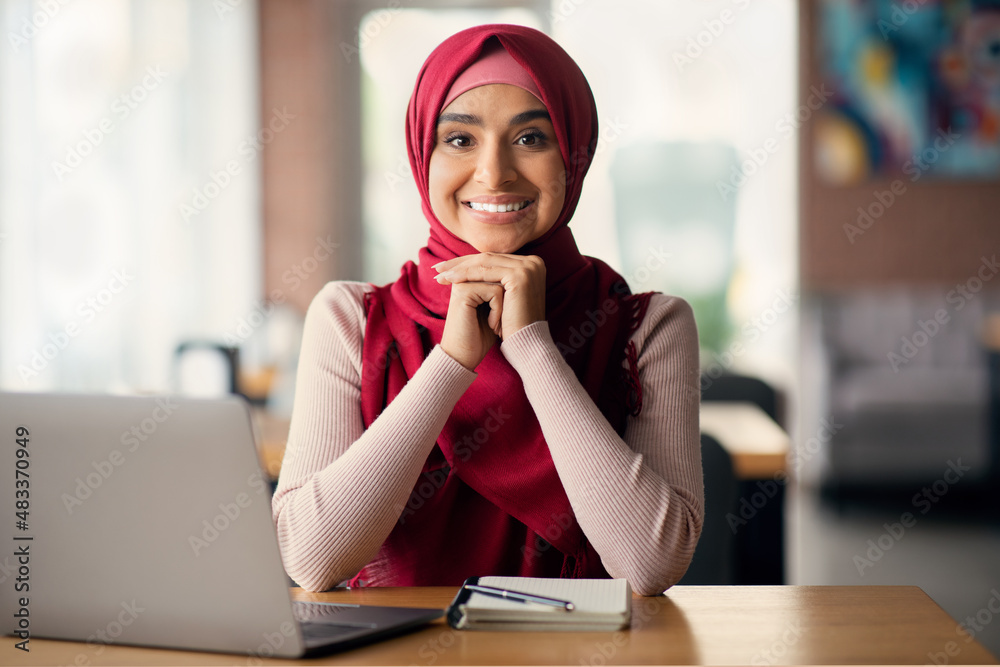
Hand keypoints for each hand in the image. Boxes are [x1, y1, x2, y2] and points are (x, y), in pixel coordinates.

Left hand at [434, 253, 545, 369]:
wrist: (526, 342)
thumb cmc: (513, 324)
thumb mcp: (506, 295)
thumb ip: (496, 278)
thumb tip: (471, 265)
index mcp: (532, 264)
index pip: (494, 259)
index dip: (470, 262)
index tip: (448, 267)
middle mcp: (534, 262)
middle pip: (489, 258)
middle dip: (461, 263)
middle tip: (438, 268)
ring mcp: (528, 267)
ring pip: (485, 263)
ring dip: (460, 268)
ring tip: (441, 275)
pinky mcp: (519, 276)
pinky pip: (485, 272)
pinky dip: (466, 274)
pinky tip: (451, 279)